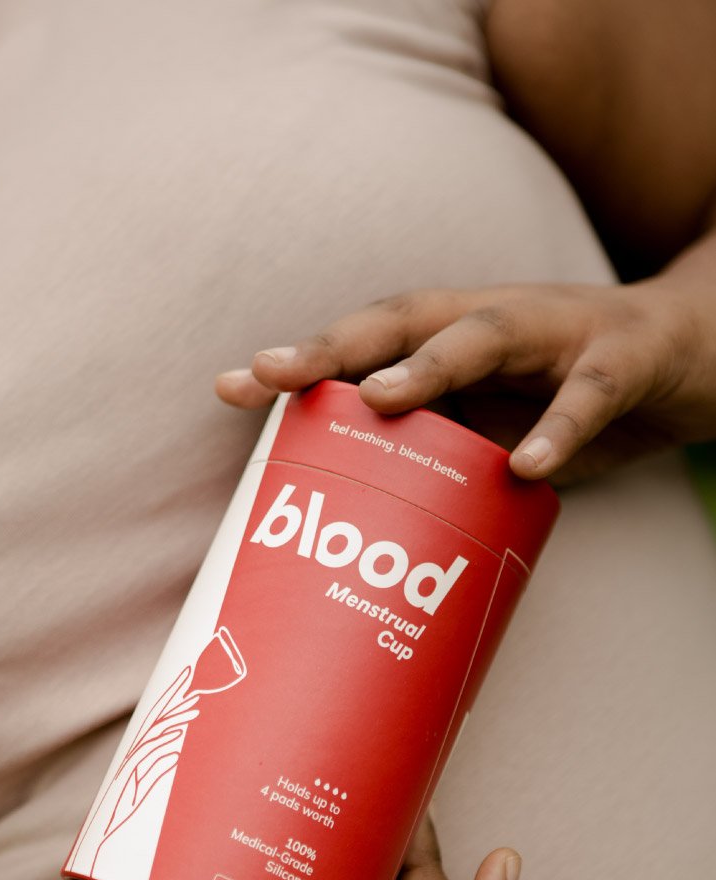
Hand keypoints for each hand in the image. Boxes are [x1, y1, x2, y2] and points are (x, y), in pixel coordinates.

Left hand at [215, 281, 715, 483]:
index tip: (231, 387)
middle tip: (275, 374)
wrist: (694, 353)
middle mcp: (492, 318)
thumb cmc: (568, 392)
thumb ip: (436, 459)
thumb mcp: (493, 425)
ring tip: (380, 398)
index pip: (364, 340)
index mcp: (451, 336)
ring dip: (431, 363)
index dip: (301, 360)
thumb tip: (359, 538)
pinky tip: (529, 464)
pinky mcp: (625, 356)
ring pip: (486, 335)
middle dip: (334, 346)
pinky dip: (561, 424)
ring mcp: (558, 330)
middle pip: (401, 321)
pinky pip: (588, 391)